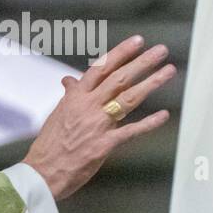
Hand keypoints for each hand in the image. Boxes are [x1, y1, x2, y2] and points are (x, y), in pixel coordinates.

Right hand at [23, 34, 174, 200]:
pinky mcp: (104, 144)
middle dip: (142, 62)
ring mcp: (97, 124)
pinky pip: (131, 131)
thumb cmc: (50, 144)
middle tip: (161, 50)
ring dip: (151, 83)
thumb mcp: (58, 113)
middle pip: (119, 78)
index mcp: (76, 97)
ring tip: (169, 71)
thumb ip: (70, 95)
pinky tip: (164, 115)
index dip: (121, 53)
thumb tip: (69, 80)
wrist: (43, 172)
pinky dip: (149, 123)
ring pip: (129, 98)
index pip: (101, 68)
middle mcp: (88, 106)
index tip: (137, 41)